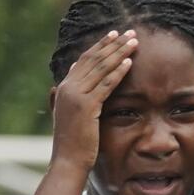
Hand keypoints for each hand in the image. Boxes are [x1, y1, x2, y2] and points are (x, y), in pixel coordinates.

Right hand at [49, 29, 136, 170]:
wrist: (67, 162)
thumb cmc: (71, 143)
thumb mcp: (65, 116)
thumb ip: (62, 99)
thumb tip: (60, 85)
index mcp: (63, 88)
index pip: (84, 60)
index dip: (100, 46)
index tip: (114, 35)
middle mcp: (67, 88)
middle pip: (93, 59)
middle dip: (113, 44)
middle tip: (129, 32)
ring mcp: (75, 96)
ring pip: (101, 68)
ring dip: (119, 53)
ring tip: (134, 42)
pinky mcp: (86, 106)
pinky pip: (105, 84)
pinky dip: (118, 72)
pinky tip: (129, 62)